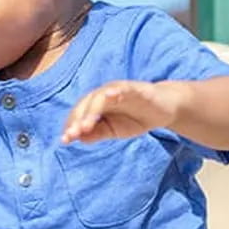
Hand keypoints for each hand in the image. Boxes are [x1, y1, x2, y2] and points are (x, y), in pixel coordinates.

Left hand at [62, 80, 184, 144]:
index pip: (80, 113)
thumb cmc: (136, 118)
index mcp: (97, 105)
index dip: (71, 125)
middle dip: (78, 119)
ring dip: (92, 110)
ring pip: (101, 97)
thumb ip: (97, 133)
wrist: (164, 110)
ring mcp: (119, 90)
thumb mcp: (114, 130)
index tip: (65, 140)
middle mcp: (104, 95)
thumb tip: (79, 138)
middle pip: (86, 104)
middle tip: (72, 134)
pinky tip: (109, 96)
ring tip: (86, 125)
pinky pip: (124, 88)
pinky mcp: (135, 88)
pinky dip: (116, 91)